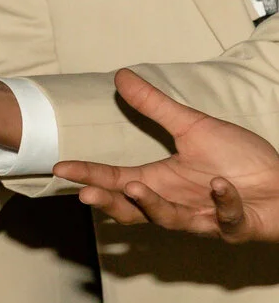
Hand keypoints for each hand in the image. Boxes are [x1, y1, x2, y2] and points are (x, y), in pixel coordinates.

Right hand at [54, 70, 278, 241]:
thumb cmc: (240, 160)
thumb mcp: (193, 127)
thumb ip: (155, 107)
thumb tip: (121, 76)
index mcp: (161, 181)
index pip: (116, 180)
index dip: (89, 175)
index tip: (62, 168)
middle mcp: (176, 203)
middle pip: (132, 210)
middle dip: (110, 203)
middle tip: (87, 193)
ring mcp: (204, 219)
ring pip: (169, 220)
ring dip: (152, 205)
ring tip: (137, 187)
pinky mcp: (234, 226)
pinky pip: (225, 218)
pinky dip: (223, 202)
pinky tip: (220, 185)